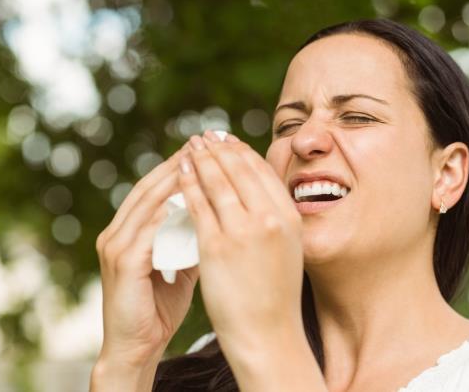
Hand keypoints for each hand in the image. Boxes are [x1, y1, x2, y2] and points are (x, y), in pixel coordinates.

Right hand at [94, 145, 200, 367]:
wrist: (136, 348)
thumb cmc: (158, 308)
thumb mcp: (178, 267)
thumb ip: (188, 240)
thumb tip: (214, 217)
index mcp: (128, 232)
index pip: (154, 189)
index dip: (178, 167)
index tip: (207, 149)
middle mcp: (117, 233)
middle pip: (149, 187)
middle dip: (177, 163)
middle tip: (204, 143)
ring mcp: (116, 247)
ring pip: (147, 202)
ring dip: (174, 180)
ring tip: (201, 160)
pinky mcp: (123, 263)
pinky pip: (148, 229)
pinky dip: (168, 212)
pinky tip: (190, 198)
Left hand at [178, 130, 303, 352]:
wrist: (267, 332)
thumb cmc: (276, 292)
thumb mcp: (288, 246)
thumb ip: (274, 216)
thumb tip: (257, 189)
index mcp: (289, 216)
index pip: (262, 169)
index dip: (241, 150)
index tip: (227, 140)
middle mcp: (269, 218)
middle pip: (239, 168)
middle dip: (218, 147)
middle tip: (204, 134)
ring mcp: (242, 231)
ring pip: (216, 181)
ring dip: (200, 158)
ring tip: (190, 145)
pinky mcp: (217, 246)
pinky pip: (197, 205)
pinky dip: (186, 184)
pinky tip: (178, 172)